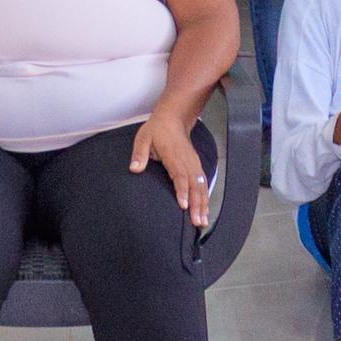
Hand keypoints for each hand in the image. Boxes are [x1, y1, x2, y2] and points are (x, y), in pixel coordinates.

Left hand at [128, 105, 212, 228]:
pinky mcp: (196, 166)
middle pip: (194, 185)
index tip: (183, 205)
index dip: (182, 191)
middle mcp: (187, 161)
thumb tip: (134, 169)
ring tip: (203, 221)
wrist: (173, 118)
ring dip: (203, 204)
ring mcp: (193, 163)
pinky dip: (205, 197)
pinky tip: (205, 210)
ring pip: (201, 186)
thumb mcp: (143, 138)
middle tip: (197, 222)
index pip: (180, 175)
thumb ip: (139, 154)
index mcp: (174, 155)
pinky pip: (203, 183)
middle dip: (197, 204)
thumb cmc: (157, 130)